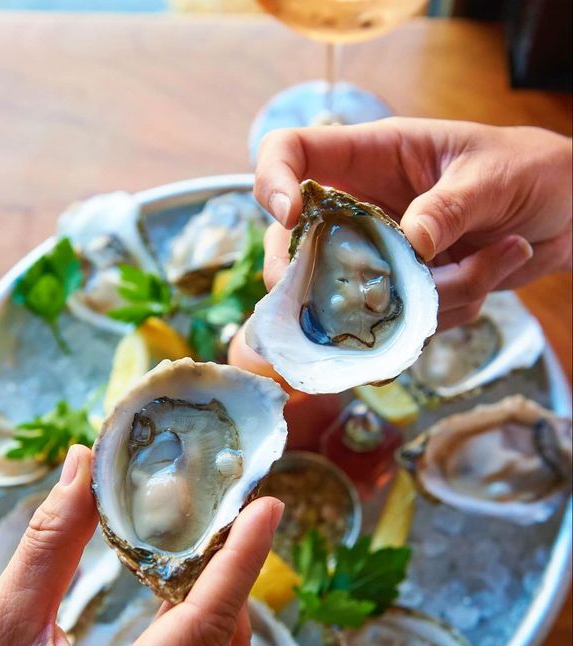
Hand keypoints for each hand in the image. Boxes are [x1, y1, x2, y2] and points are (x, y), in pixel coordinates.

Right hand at [253, 118, 571, 330]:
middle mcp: (359, 209)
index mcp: (370, 157)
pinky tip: (489, 274)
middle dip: (312, 280)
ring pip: (351, 299)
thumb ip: (449, 207)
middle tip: (362, 292)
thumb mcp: (495, 176)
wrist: (567, 211)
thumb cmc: (529, 169)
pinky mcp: (398, 291)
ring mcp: (375, 254)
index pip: (292, 152)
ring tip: (490, 260)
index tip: (291, 219)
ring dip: (423, 297)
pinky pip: (397, 322)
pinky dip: (444, 313)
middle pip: (292, 245)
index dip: (272, 181)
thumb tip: (410, 247)